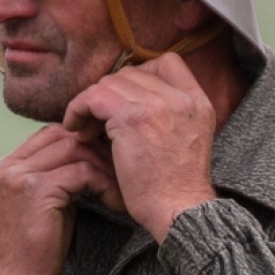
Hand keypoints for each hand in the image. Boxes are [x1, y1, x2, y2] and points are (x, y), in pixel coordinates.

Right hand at [0, 125, 119, 274]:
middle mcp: (8, 166)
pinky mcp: (36, 190)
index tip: (109, 160)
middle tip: (122, 169)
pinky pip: (82, 172)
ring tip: (120, 189)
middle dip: (98, 149)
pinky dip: (104, 184)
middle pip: (64, 135)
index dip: (83, 141)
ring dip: (104, 167)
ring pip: (75, 149)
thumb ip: (58, 177)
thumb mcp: (45, 204)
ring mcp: (19, 176)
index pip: (51, 134)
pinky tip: (114, 202)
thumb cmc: (35, 250)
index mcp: (6, 166)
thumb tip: (92, 157)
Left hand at [62, 53, 217, 241]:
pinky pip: (94, 97)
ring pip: (111, 83)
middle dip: (110, 93)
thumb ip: (168, 117)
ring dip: (92, 103)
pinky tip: (76, 129)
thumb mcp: (185, 142)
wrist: (179, 211)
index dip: (141, 74)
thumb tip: (130, 103)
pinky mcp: (132, 119)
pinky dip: (79, 109)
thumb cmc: (176, 189)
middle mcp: (181, 98)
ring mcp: (158, 105)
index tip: (126, 99)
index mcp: (198, 102)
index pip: (169, 63)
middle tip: (98, 119)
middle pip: (133, 72)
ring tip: (87, 129)